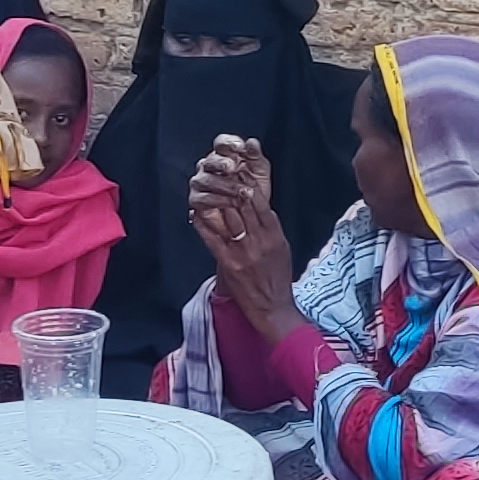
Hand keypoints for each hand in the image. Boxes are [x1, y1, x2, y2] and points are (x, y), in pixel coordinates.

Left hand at [189, 145, 296, 334]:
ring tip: (207, 186)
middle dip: (231, 188)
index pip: (261, 204)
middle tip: (220, 172)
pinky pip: (212, 239)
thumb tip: (259, 206)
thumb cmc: (278, 277)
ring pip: (228, 218)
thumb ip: (270, 228)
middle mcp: (259, 241)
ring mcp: (242, 252)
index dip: (249, 186)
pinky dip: (203, 224)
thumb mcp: (282, 248)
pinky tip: (196, 213)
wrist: (273, 307)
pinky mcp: (228, 263)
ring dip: (217, 201)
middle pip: (243, 207)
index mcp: (274, 235)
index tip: (240, 172)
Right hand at [201, 134, 273, 215]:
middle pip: (210, 160)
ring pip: (206, 180)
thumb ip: (255, 155)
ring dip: (226, 186)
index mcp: (224, 155)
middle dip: (222, 163)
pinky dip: (220, 201)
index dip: (228, 143)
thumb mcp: (260, 170)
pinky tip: (234, 203)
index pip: (221, 143)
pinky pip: (204, 199)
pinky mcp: (197, 200)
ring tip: (244, 192)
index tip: (240, 147)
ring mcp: (200, 182)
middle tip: (233, 168)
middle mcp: (208, 166)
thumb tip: (252, 142)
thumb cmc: (254, 188)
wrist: (254, 214)